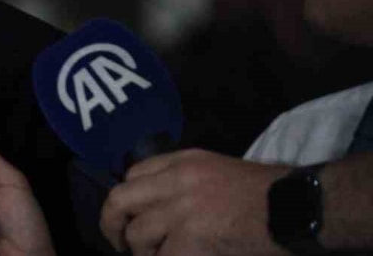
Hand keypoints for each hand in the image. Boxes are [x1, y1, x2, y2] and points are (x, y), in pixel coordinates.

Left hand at [99, 149, 287, 255]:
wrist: (297, 208)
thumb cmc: (266, 194)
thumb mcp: (217, 171)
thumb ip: (184, 181)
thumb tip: (156, 204)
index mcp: (183, 161)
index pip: (133, 174)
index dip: (126, 198)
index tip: (128, 214)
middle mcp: (175, 180)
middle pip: (119, 199)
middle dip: (111, 224)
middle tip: (118, 242)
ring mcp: (181, 210)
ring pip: (136, 234)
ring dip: (143, 251)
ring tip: (160, 255)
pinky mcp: (191, 239)